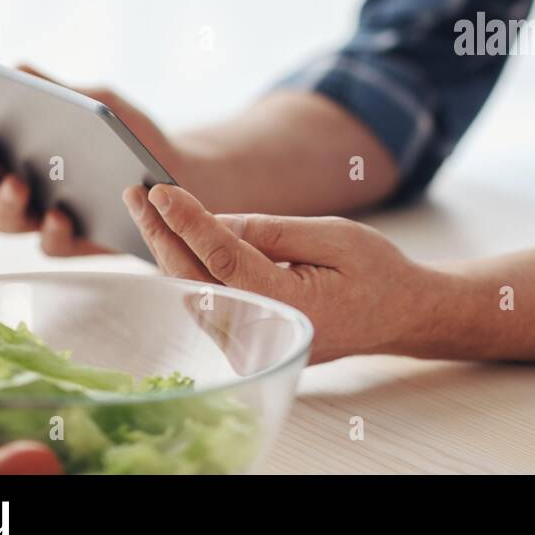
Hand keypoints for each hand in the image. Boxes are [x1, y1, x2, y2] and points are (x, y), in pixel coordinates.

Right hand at [0, 65, 193, 255]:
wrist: (175, 174)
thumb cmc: (131, 137)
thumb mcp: (102, 106)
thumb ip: (62, 92)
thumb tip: (19, 69)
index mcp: (20, 148)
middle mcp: (21, 185)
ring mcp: (41, 217)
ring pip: (4, 219)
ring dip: (4, 203)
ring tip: (19, 183)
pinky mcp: (72, 241)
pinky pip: (50, 244)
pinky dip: (50, 231)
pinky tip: (60, 215)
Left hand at [122, 184, 439, 363]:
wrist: (398, 315)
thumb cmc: (375, 271)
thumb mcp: (334, 236)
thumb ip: (274, 232)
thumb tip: (215, 221)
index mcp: (289, 305)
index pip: (223, 259)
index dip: (188, 222)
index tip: (160, 191)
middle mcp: (262, 331)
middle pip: (194, 279)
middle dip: (162, 233)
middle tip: (136, 192)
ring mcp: (251, 344)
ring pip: (192, 293)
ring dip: (167, 250)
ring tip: (147, 208)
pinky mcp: (245, 341)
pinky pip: (204, 302)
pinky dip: (185, 268)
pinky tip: (171, 237)